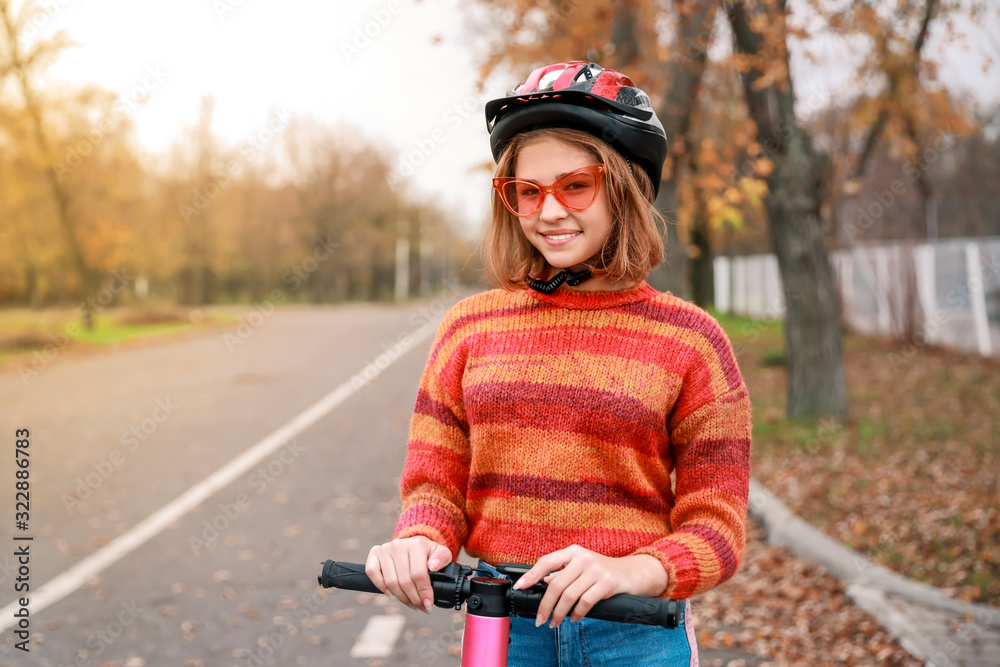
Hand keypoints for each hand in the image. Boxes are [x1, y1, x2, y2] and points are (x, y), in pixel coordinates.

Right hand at [365, 536, 451, 613]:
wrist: (413, 545)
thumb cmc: (427, 553)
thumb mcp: (441, 553)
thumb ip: (442, 558)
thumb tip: (433, 566)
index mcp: (416, 545)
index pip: (418, 574)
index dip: (424, 592)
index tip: (428, 604)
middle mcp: (398, 545)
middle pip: (404, 581)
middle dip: (414, 599)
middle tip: (420, 607)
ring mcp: (385, 549)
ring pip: (390, 581)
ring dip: (401, 597)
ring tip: (410, 603)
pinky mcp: (374, 554)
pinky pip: (372, 573)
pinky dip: (381, 586)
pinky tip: (391, 594)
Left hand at [512, 545, 667, 627]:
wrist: (632, 573)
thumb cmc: (602, 571)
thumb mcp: (581, 567)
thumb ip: (563, 573)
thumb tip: (543, 583)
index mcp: (573, 551)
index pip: (546, 561)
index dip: (531, 575)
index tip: (520, 587)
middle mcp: (582, 558)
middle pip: (556, 584)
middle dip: (545, 605)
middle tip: (540, 619)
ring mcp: (595, 570)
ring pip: (569, 596)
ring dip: (559, 613)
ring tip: (555, 622)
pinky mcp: (606, 583)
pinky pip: (585, 602)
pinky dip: (576, 614)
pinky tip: (573, 619)